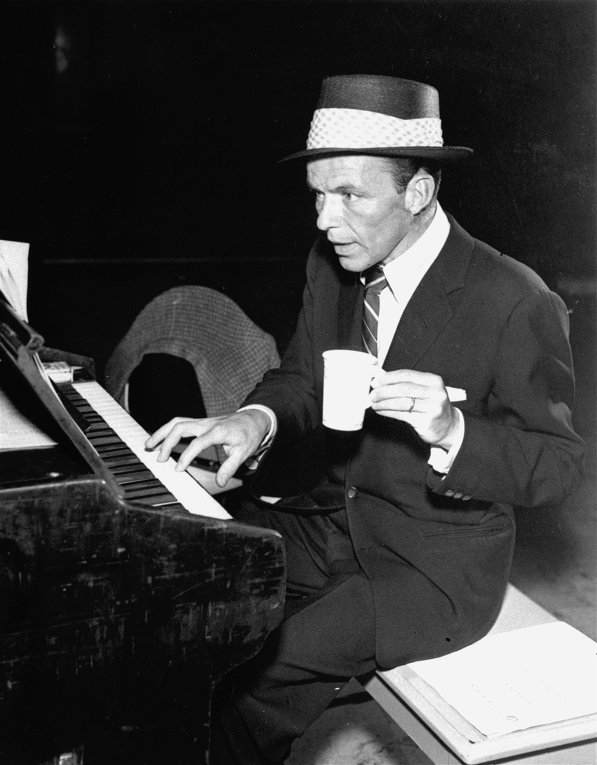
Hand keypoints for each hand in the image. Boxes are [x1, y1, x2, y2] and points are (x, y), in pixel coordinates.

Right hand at [145, 409, 270, 487]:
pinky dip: (167, 431)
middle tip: (158, 459)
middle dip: (166, 441)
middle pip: (180, 427)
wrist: (253, 419)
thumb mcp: (243, 452)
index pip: (197, 442)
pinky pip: (180, 423)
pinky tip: (160, 440)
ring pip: (177, 422)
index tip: (177, 469)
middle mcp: (207, 424)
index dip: (186, 456)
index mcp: (217, 431)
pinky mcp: (199, 423)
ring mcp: (202, 422)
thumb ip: (230, 468)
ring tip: (148, 445)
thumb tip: (220, 482)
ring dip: (161, 433)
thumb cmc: (248, 435)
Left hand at [370, 369, 458, 448]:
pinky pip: (402, 415)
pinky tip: (381, 411)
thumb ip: (408, 384)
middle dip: (384, 391)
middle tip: (372, 394)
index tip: (376, 381)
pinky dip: (388, 412)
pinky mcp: (426, 421)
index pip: (407, 375)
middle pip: (403, 388)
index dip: (389, 378)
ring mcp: (432, 407)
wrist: (449, 427)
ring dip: (384, 403)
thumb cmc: (432, 406)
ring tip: (374, 403)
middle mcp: (435, 393)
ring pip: (401, 402)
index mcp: (434, 381)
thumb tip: (381, 382)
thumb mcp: (426, 391)